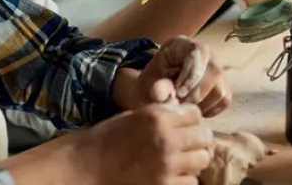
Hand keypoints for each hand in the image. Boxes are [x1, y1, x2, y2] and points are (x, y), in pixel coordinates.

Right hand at [76, 102, 212, 184]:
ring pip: (202, 161)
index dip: (192, 118)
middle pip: (204, 137)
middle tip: (189, 143)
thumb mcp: (134, 116)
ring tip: (181, 160)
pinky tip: (172, 175)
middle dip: (198, 139)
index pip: (195, 114)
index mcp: (157, 117)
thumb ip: (160, 114)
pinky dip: (185, 178)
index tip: (187, 124)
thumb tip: (183, 115)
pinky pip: (191, 182)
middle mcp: (166, 140)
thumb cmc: (107, 139)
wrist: (87, 167)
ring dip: (194, 159)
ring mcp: (167, 166)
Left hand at [133, 36, 230, 117]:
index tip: (178, 92)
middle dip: (196, 93)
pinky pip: (224, 100)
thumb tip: (161, 94)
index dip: (191, 73)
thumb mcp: (148, 83)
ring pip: (220, 89)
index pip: (198, 50)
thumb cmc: (153, 82)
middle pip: (214, 71)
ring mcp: (216, 68)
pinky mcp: (223, 86)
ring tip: (184, 108)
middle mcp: (205, 53)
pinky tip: (193, 110)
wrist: (157, 90)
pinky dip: (209, 110)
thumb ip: (156, 88)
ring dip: (202, 104)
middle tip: (180, 104)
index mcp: (183, 44)